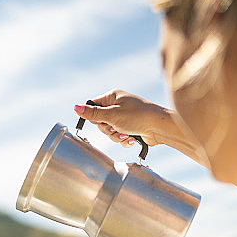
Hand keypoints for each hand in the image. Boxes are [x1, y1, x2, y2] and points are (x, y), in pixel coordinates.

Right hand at [75, 89, 209, 166]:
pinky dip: (124, 140)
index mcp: (113, 97)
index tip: (100, 122)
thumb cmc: (139, 116)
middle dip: (108, 130)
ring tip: (127, 135)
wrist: (161, 127)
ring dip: (117, 136)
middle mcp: (118, 105)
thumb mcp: (112, 115)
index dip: (94, 117)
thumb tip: (76, 107)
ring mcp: (125, 117)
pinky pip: (120, 136)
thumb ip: (93, 114)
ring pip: (110, 131)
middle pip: (100, 121)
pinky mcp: (131, 127)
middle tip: (115, 128)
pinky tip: (132, 139)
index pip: (94, 106)